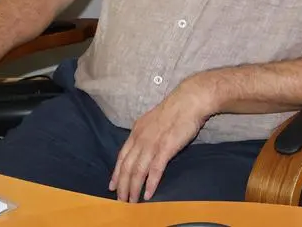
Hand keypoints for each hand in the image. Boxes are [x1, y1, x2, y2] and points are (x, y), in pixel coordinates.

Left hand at [109, 78, 214, 201]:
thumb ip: (145, 134)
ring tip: (132, 201)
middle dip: (122, 185)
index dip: (116, 172)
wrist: (189, 101)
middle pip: (127, 166)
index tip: (113, 185)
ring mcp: (153, 144)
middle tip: (121, 200)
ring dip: (133, 188)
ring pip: (138, 171)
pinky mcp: (166, 148)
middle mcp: (141, 139)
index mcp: (136, 131)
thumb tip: (141, 146)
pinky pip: (155, 170)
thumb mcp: (152, 121)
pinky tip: (147, 194)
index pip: (122, 156)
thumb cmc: (174, 110)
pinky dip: (150, 184)